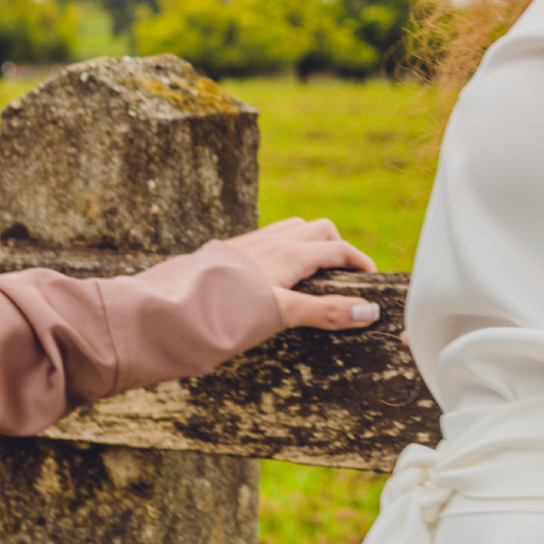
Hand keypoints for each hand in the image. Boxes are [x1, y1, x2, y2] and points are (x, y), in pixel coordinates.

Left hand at [224, 218, 378, 330]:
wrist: (172, 307)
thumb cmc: (227, 312)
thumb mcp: (282, 314)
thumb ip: (325, 312)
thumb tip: (367, 312)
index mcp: (290, 254)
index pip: (337, 249)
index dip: (360, 261)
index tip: (371, 277)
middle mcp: (272, 241)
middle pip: (318, 229)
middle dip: (337, 246)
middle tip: (342, 274)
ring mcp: (249, 243)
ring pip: (291, 229)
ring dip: (309, 242)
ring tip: (311, 269)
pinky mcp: (229, 250)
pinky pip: (267, 237)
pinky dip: (283, 246)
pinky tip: (273, 270)